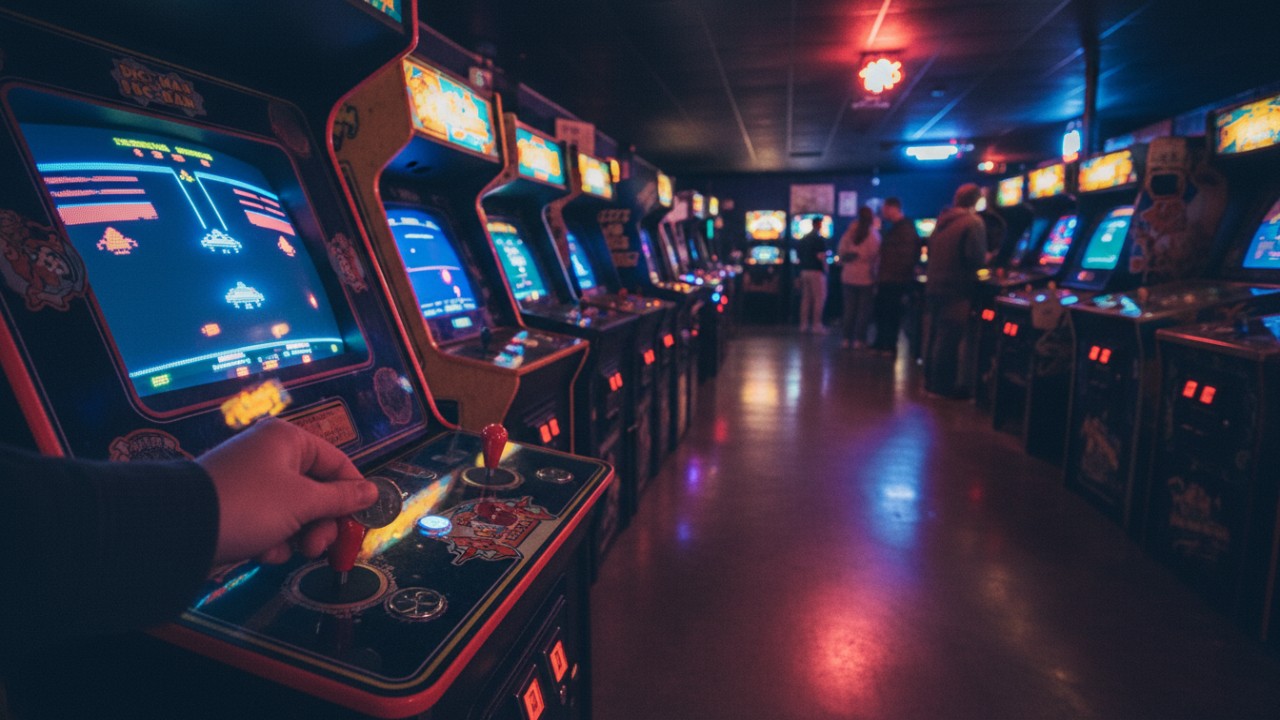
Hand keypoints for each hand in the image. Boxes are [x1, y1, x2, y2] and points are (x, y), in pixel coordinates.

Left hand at [197, 418, 376, 565]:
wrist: (182, 530)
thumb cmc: (249, 505)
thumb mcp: (303, 502)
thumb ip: (342, 498)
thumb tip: (373, 491)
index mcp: (288, 440)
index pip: (337, 463)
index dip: (352, 494)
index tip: (360, 523)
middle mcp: (270, 455)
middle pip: (316, 490)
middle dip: (320, 523)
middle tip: (317, 548)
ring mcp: (251, 481)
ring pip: (295, 511)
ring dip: (296, 536)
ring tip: (282, 551)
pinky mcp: (237, 506)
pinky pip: (270, 521)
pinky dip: (272, 539)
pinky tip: (261, 551)